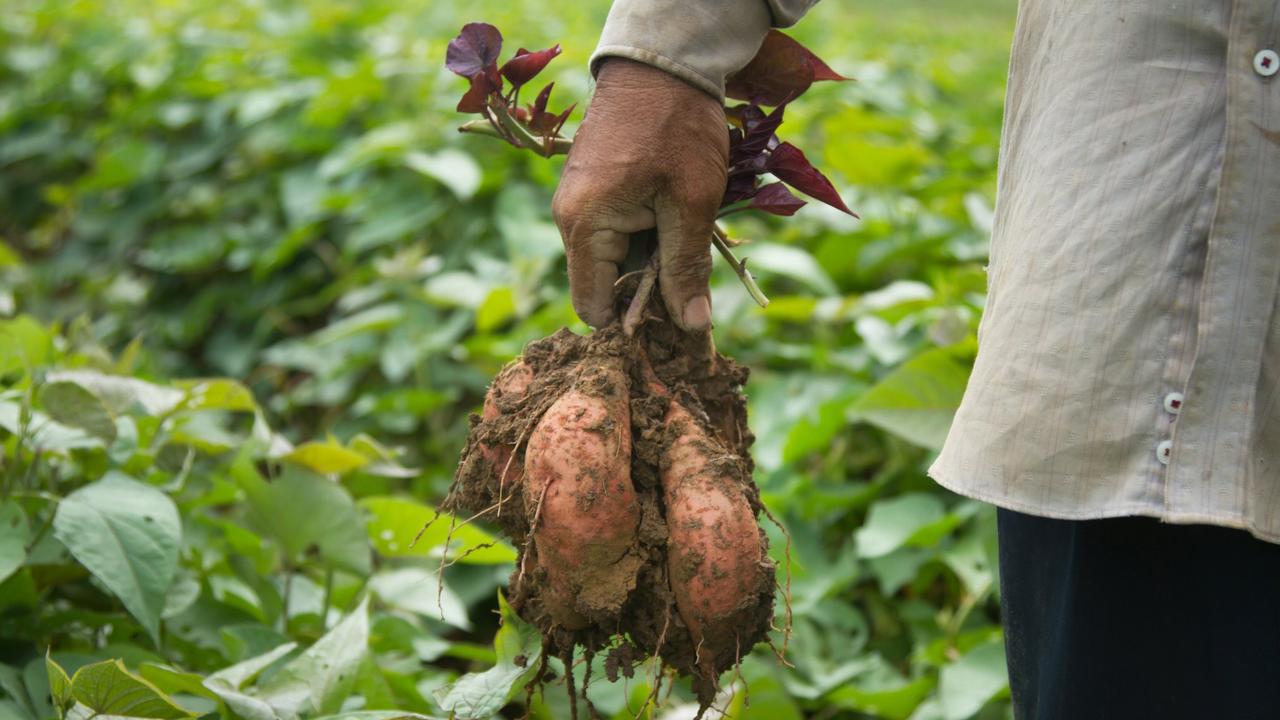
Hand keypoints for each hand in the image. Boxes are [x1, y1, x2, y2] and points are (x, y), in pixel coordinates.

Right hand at [552, 58, 727, 330]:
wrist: (663, 60)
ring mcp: (577, 201)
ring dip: (651, 260)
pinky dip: (645, 235)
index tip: (673, 323)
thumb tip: (692, 327)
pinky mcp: (591, 187)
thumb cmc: (678, 128)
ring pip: (614, 258)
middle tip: (694, 281)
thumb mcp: (691, 203)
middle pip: (604, 284)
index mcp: (585, 225)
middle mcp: (569, 218)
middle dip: (647, 291)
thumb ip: (686, 268)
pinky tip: (674, 218)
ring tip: (687, 238)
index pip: (593, 307)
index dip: (632, 323)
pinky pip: (615, 231)